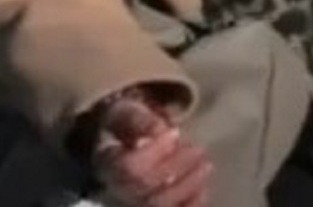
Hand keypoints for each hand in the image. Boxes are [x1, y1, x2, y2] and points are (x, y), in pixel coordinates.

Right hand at [92, 94, 211, 206]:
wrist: (125, 146)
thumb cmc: (127, 127)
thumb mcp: (129, 114)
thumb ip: (140, 120)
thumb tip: (157, 131)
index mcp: (107, 162)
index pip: (129, 166)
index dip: (156, 151)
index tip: (175, 132)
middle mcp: (116, 188)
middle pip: (146, 186)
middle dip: (177, 166)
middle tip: (198, 150)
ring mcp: (132, 203)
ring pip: (159, 204)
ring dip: (187, 186)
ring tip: (204, 166)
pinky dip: (190, 205)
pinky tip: (202, 189)